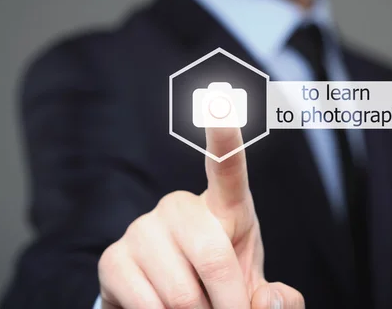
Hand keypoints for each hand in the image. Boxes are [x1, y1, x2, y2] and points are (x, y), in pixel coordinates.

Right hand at [98, 126, 304, 307]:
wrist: (166, 304)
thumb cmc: (220, 286)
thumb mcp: (254, 290)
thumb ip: (277, 300)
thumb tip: (269, 301)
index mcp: (225, 207)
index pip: (227, 168)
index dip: (224, 137)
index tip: (220, 102)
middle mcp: (180, 207)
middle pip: (214, 256)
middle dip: (230, 305)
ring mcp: (143, 229)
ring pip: (182, 293)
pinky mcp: (113, 258)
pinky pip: (148, 305)